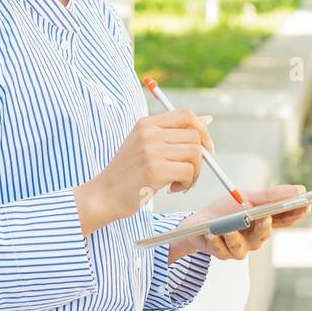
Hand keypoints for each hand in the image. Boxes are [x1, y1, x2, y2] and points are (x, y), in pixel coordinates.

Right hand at [82, 108, 214, 230]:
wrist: (104, 195)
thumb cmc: (128, 173)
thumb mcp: (144, 145)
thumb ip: (172, 133)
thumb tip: (207, 119)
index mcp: (146, 123)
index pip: (186, 115)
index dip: (202, 129)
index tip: (206, 147)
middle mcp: (149, 133)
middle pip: (194, 136)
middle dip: (201, 157)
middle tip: (190, 172)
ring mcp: (152, 150)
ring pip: (195, 154)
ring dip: (194, 173)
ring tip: (180, 182)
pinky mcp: (156, 170)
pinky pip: (189, 172)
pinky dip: (187, 183)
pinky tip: (173, 188)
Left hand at [168, 184, 311, 262]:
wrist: (196, 222)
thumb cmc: (224, 210)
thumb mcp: (247, 197)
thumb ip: (270, 196)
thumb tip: (298, 189)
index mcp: (263, 222)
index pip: (283, 220)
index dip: (295, 214)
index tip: (305, 205)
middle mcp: (254, 238)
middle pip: (264, 235)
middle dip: (264, 227)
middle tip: (264, 217)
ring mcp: (239, 248)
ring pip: (241, 246)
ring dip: (234, 236)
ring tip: (228, 228)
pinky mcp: (223, 253)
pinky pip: (221, 249)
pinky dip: (216, 240)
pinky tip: (211, 233)